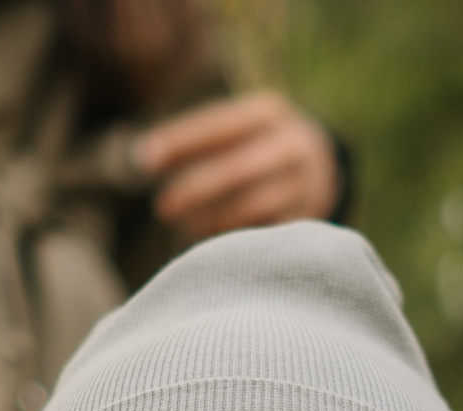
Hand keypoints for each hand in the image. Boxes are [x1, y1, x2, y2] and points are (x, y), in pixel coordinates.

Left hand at [137, 92, 340, 238]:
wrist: (320, 164)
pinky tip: (214, 247)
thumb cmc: (253, 145)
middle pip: (239, 168)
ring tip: (187, 226)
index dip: (181, 141)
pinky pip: (269, 233)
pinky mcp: (308, 216)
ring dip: (214, 218)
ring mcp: (304, 183)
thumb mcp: (235, 128)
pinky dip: (239, 240)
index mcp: (267, 112)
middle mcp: (291, 144)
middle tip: (162, 207)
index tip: (145, 159)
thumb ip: (196, 141)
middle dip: (196, 189)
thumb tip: (142, 157)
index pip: (219, 125)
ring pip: (255, 205)